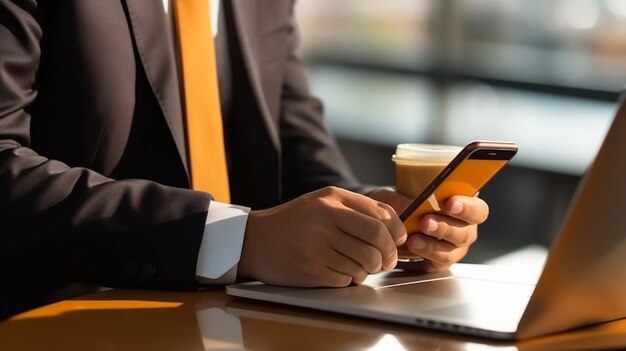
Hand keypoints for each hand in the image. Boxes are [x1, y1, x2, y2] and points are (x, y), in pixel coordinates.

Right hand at [237, 186, 406, 286]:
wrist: (254, 241)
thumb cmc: (293, 222)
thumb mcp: (323, 202)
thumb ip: (356, 208)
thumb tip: (395, 225)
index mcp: (333, 199)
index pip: (382, 216)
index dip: (397, 232)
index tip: (397, 241)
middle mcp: (326, 219)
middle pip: (378, 240)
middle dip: (388, 255)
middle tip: (385, 261)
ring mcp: (318, 245)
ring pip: (365, 263)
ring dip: (367, 270)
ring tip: (357, 266)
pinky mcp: (312, 269)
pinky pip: (347, 279)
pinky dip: (348, 278)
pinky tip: (337, 271)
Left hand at [367, 187, 488, 272]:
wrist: (384, 225)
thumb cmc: (397, 205)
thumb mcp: (394, 197)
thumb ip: (401, 199)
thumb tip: (410, 205)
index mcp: (462, 204)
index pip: (477, 208)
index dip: (467, 206)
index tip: (450, 203)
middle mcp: (463, 226)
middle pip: (467, 231)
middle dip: (445, 226)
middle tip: (426, 221)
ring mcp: (454, 246)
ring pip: (454, 248)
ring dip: (434, 243)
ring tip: (414, 238)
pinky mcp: (441, 261)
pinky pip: (440, 261)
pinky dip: (426, 254)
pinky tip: (413, 246)